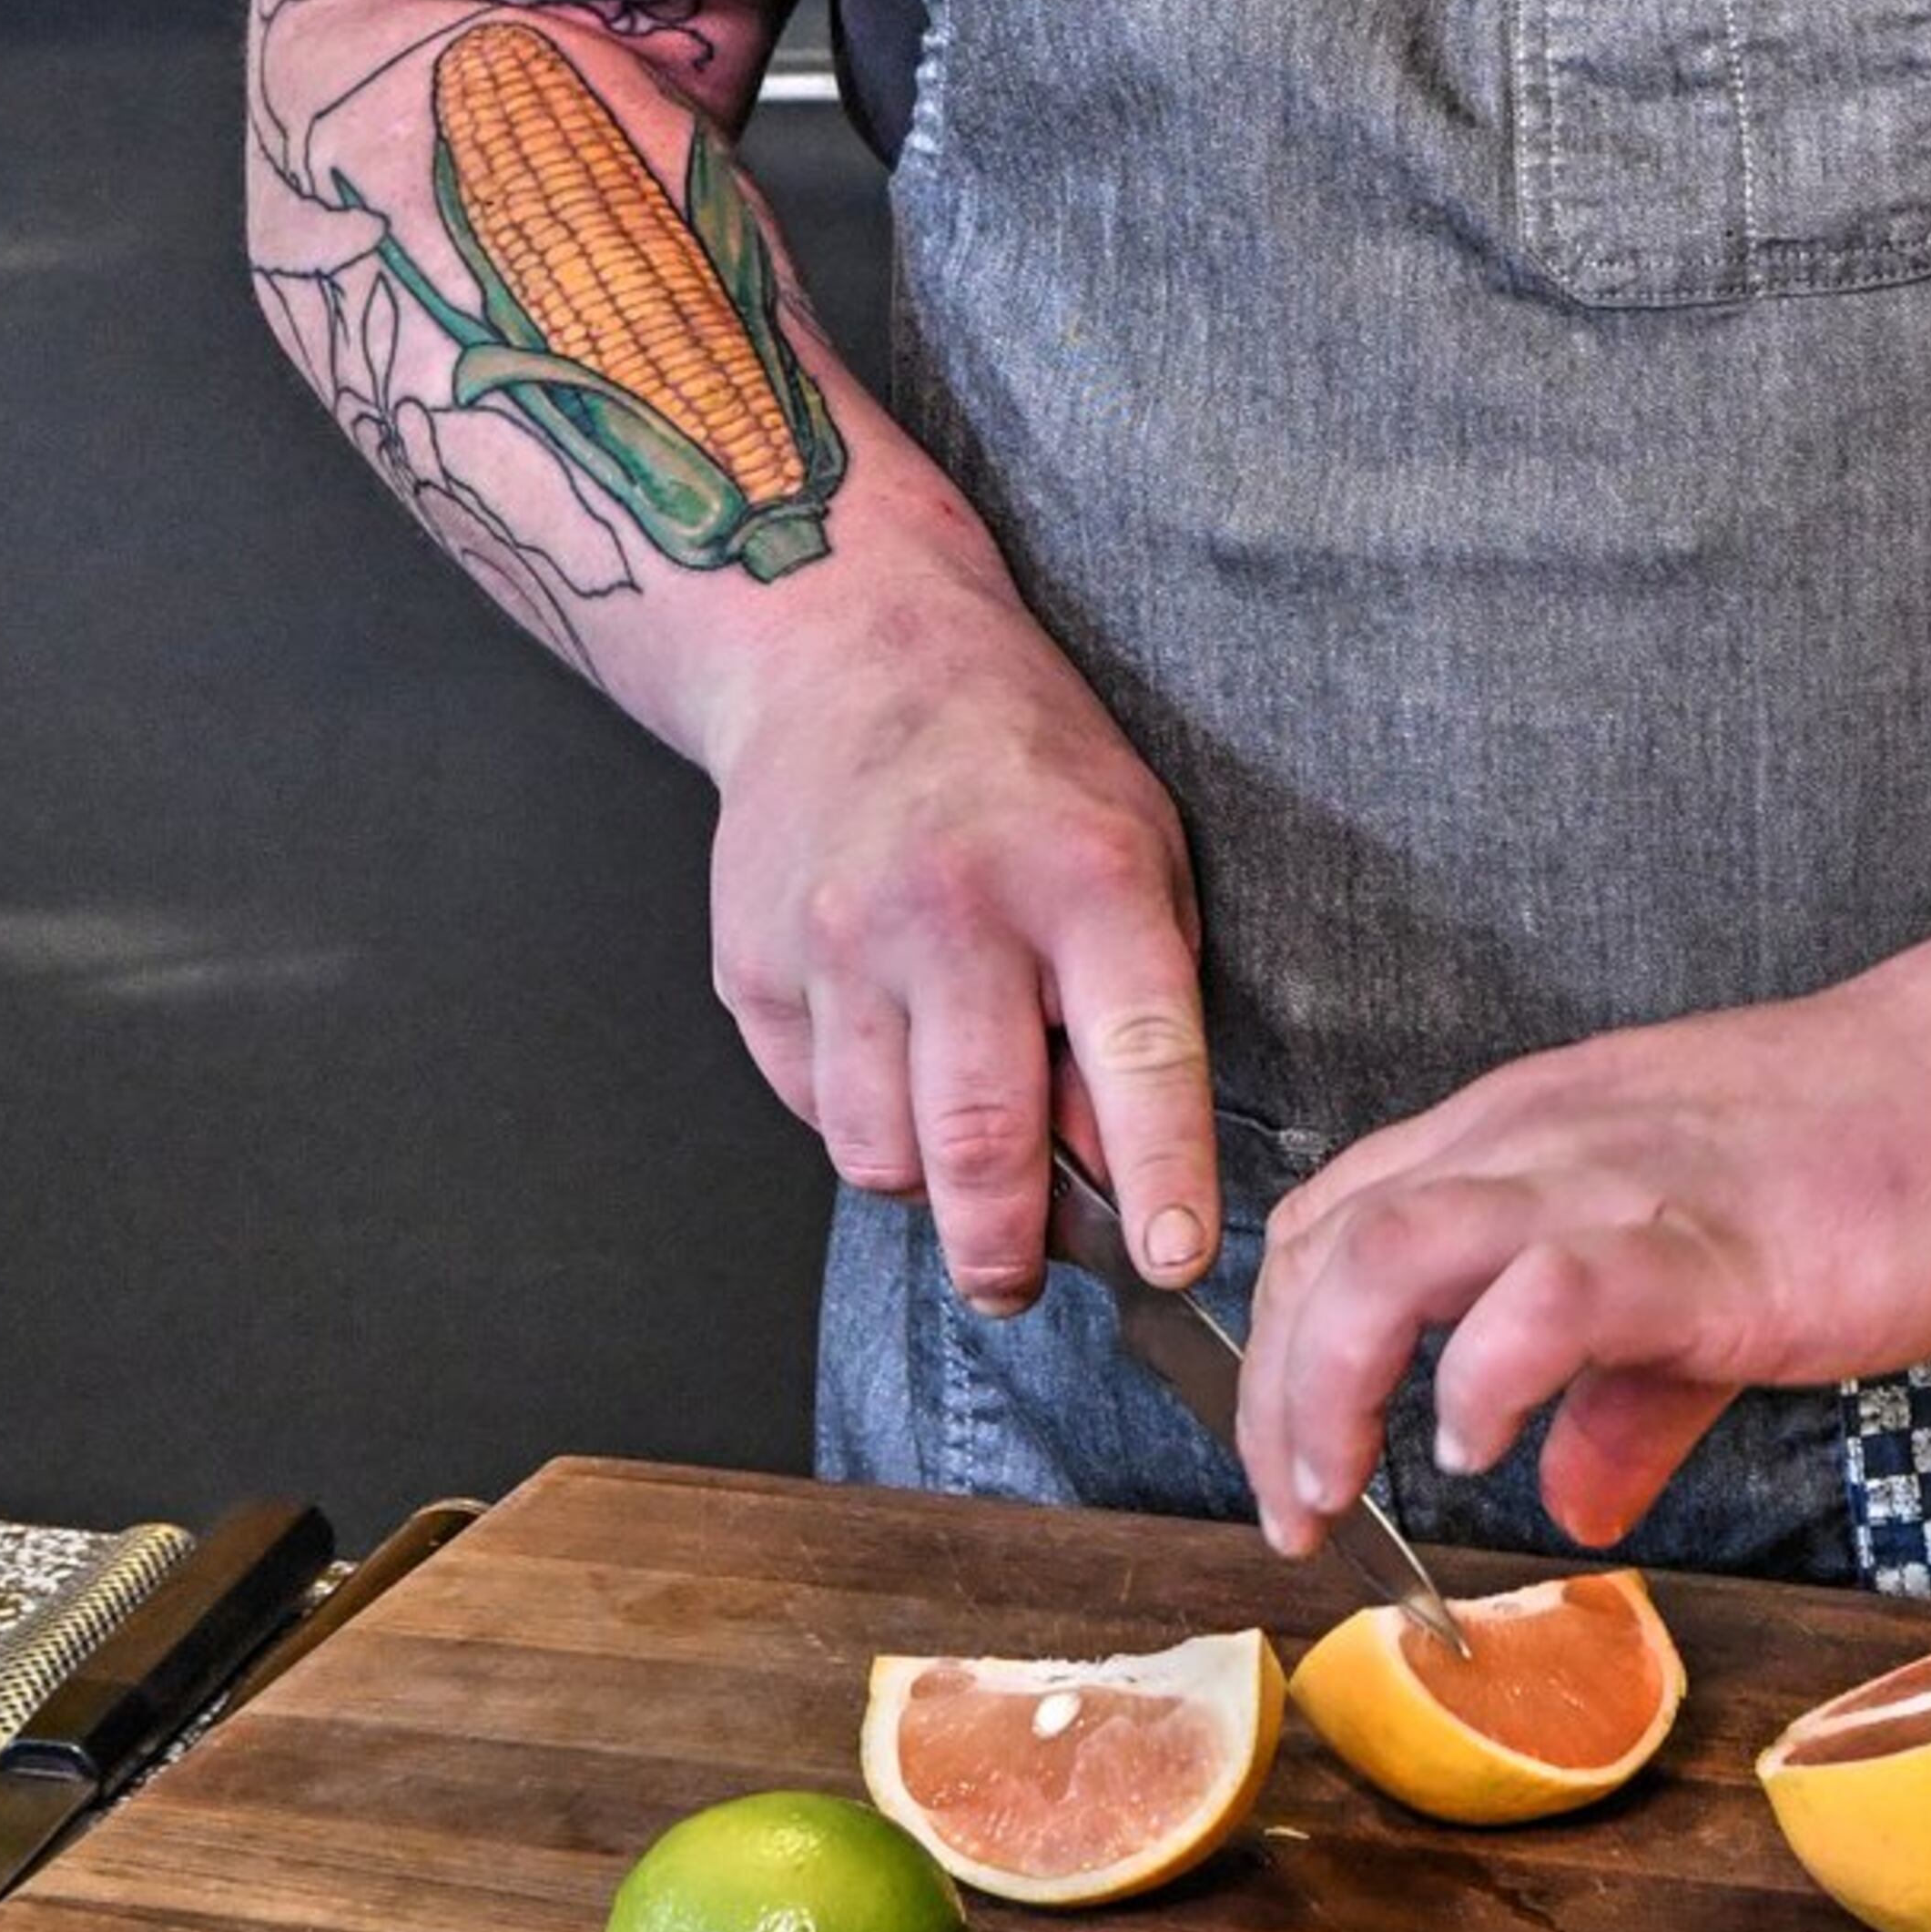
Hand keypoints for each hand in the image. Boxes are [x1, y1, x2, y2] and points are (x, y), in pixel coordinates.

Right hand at [703, 584, 1215, 1320]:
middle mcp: (956, 911)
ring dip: (929, 1188)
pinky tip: (889, 1057)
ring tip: (959, 1144)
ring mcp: (839, 941)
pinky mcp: (755, 967)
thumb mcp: (1136, 844)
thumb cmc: (1021, 761)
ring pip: (883, 1155)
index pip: (1138, 1057)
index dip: (1159, 1177)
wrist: (849, 649)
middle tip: (1023, 1282)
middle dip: (1008, 1253)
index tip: (1175, 1263)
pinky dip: (860, 1123)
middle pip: (980, 1143)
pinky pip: (812, 1111)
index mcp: (1085, 875)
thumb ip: (1140, 1004)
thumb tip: (1116, 1175)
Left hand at [1234, 931, 1930, 1552]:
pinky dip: (1481, 1374)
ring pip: (1391, 1251)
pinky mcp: (1704, 1241)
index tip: (1293, 1460)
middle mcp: (1544, 1137)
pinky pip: (1543, 1295)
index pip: (1338, 1214)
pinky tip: (1483, 1445)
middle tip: (1297, 1513)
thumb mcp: (1712, 1270)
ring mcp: (1618, 1180)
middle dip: (1275, 1395)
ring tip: (1343, 1492)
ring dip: (1330, 1385)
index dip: (1282, 1343)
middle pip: (1327, 1241)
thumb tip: (1575, 1505)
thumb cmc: (1875, 1153)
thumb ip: (1630, 1392)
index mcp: (1534, 1130)